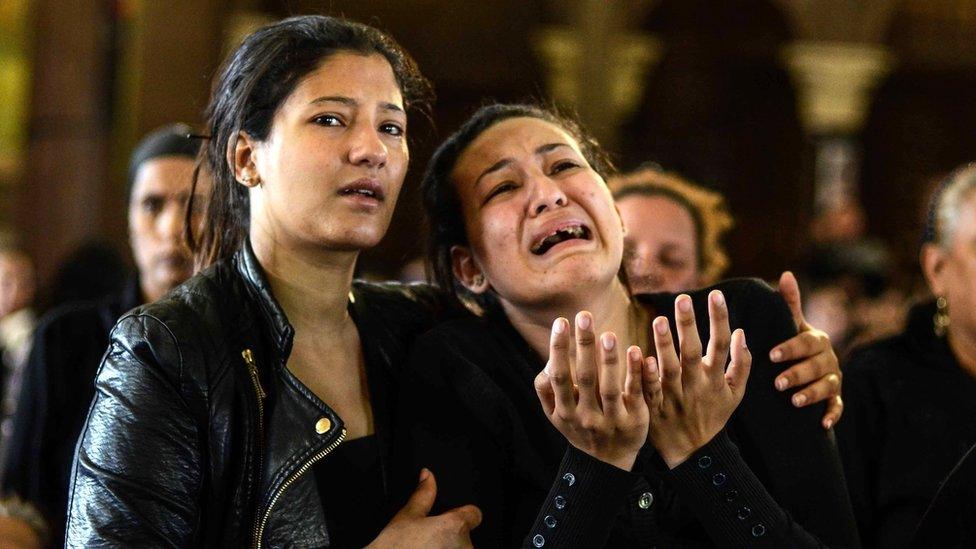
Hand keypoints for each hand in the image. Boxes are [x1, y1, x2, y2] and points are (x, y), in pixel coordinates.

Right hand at [368, 469, 480, 548]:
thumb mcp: (406, 517)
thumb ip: (423, 494)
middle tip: (428, 542)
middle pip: (465, 537)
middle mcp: (464, 548)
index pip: (474, 514)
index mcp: (454, 527)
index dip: (462, 515)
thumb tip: (428, 475)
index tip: (450, 520)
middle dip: (450, 538)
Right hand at [534, 312, 648, 470]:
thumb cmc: (578, 428)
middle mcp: (586, 417)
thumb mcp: (555, 414)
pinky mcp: (635, 421)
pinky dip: (636, 373)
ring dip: (608, 360)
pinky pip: (635, 394)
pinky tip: (637, 351)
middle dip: (583, 346)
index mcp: (565, 412)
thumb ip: (546, 388)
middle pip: (584, 378)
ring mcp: (611, 420)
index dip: (558, 349)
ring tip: (608, 334)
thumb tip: (550, 358)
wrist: (606, 464)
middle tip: (584, 315)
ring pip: (609, 388)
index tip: (561, 322)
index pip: (559, 377)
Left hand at [642, 291, 750, 468]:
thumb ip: (741, 364)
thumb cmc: (713, 416)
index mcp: (716, 378)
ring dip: (665, 345)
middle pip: (693, 351)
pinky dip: (647, 375)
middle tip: (683, 298)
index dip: (719, 318)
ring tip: (660, 320)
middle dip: (689, 325)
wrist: (692, 453)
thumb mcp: (735, 394)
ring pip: (670, 368)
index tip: (716, 293)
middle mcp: (696, 385)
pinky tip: (642, 356)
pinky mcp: (655, 407)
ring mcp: (675, 396)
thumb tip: (741, 332)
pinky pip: (650, 390)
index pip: (721, 343)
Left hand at [770, 271, 842, 428]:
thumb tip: (786, 273)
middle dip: (798, 374)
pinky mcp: (835, 398)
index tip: (772, 354)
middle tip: (777, 383)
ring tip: (793, 400)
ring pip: (827, 386)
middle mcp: (829, 358)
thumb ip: (790, 303)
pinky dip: (832, 414)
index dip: (790, 348)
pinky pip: (838, 407)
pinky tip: (822, 423)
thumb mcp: (791, 324)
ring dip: (812, 394)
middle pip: (817, 366)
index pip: (807, 342)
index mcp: (817, 340)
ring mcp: (834, 379)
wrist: (806, 366)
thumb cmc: (794, 342)